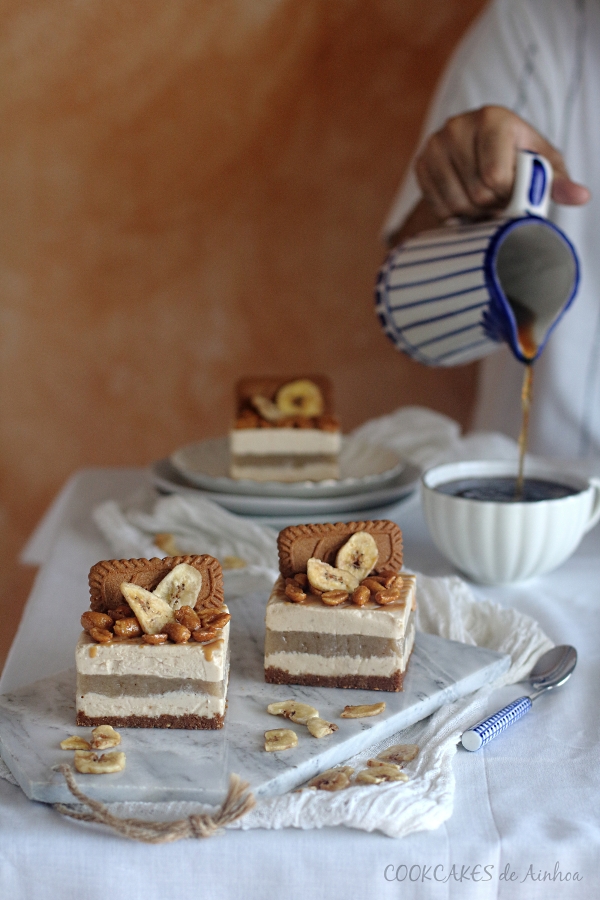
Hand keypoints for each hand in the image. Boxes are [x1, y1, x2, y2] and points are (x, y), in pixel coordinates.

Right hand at [415, 106, 589, 220]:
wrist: (480, 153)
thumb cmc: (518, 159)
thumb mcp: (542, 165)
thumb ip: (558, 181)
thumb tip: (580, 197)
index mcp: (493, 118)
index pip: (495, 177)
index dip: (507, 195)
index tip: (513, 191)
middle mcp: (458, 125)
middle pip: (476, 194)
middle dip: (491, 206)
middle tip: (498, 200)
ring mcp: (435, 144)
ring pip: (455, 204)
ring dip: (473, 214)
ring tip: (483, 203)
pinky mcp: (420, 163)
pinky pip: (437, 208)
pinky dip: (453, 215)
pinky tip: (464, 203)